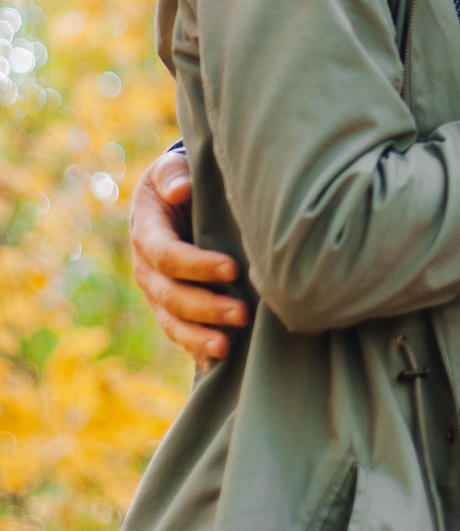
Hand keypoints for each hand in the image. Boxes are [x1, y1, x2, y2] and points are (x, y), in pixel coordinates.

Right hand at [130, 149, 248, 367]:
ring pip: (172, 322)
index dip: (196, 265)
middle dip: (205, 307)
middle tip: (242, 314)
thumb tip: (179, 188)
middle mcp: (146, 268)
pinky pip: (179, 334)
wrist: (176, 196)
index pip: (166, 254)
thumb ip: (174, 174)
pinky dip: (196, 349)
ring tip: (229, 347)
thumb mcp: (172, 168)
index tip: (232, 268)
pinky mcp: (171, 308)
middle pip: (170, 296)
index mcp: (146, 232)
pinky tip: (217, 363)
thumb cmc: (180, 179)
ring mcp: (157, 292)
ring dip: (200, 337)